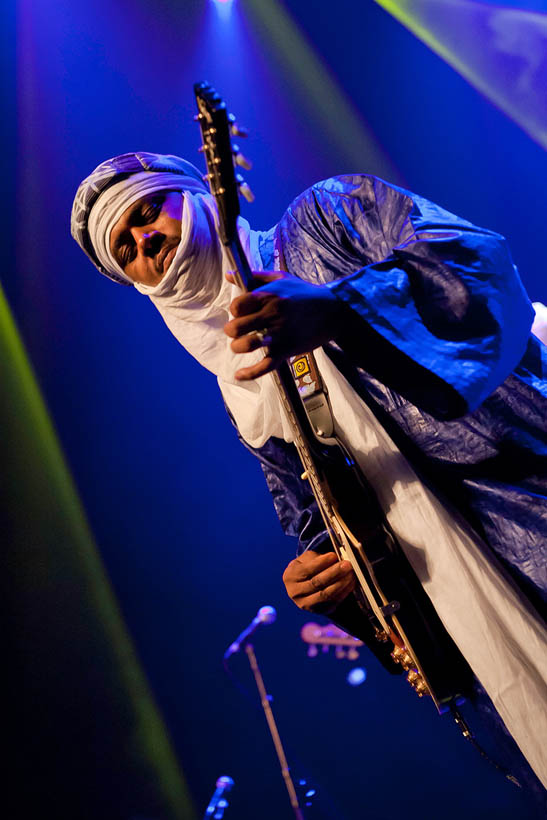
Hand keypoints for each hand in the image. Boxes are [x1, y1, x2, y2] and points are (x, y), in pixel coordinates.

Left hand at [223, 271, 345, 380]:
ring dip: (238, 347)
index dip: (235, 311)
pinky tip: (239, 374)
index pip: (236, 306)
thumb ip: (254, 277)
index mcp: (268, 296)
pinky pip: (265, 365)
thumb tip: (228, 274)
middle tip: (238, 331)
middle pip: (236, 327)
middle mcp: (272, 314)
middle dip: (232, 330)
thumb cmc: (304, 293)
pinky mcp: (287, 349)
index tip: (241, 313)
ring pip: (246, 345)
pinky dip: (250, 373)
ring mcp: (279, 334)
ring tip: (241, 345)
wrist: (333, 310)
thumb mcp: (280, 279)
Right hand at [282, 549, 356, 613]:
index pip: (307, 570)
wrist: (305, 586)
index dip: (321, 563)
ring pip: (326, 595)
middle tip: (347, 565)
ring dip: (341, 583)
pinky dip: (344, 592)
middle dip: (334, 573)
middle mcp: (295, 593)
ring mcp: (306, 604)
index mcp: (290, 577)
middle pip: (317, 583)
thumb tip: (334, 558)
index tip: (334, 556)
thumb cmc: (307, 568)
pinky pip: (333, 602)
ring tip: (351, 573)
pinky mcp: (319, 611)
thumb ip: (317, 558)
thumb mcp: (306, 559)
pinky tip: (351, 583)